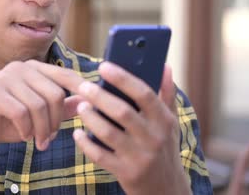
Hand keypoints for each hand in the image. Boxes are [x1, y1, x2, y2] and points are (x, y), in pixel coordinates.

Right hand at [0, 60, 84, 169]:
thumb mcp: (40, 115)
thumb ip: (62, 106)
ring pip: (38, 105)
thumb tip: (88, 100)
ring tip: (39, 142)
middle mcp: (19, 68)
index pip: (64, 74)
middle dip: (56, 121)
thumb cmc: (10, 122)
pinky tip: (24, 136)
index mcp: (33, 68)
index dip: (80, 88)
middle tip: (50, 138)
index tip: (94, 103)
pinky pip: (20, 113)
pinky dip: (26, 129)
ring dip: (42, 129)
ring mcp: (4, 78)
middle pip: (54, 93)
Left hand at [72, 62, 190, 194]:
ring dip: (90, 118)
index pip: (144, 94)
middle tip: (83, 86)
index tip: (103, 66)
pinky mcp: (126, 173)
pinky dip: (86, 143)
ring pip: (108, 133)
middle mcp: (153, 138)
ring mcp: (139, 157)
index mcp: (164, 121)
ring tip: (80, 106)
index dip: (123, 78)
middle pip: (122, 112)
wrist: (167, 190)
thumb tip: (164, 65)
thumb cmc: (165, 149)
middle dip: (99, 96)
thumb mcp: (171, 124)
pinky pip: (100, 155)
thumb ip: (166, 94)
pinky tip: (78, 133)